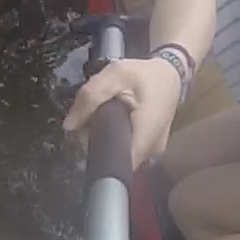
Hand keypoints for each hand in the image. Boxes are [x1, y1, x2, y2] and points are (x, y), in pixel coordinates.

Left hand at [62, 56, 180, 171]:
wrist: (170, 75)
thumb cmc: (144, 75)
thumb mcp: (115, 75)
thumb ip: (90, 97)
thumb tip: (68, 125)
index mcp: (146, 134)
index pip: (118, 164)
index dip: (96, 156)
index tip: (84, 138)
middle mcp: (151, 151)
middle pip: (114, 158)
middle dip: (96, 142)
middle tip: (89, 118)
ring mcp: (152, 153)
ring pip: (118, 154)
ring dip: (104, 139)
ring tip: (101, 116)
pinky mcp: (149, 150)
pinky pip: (125, 150)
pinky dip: (114, 138)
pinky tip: (112, 122)